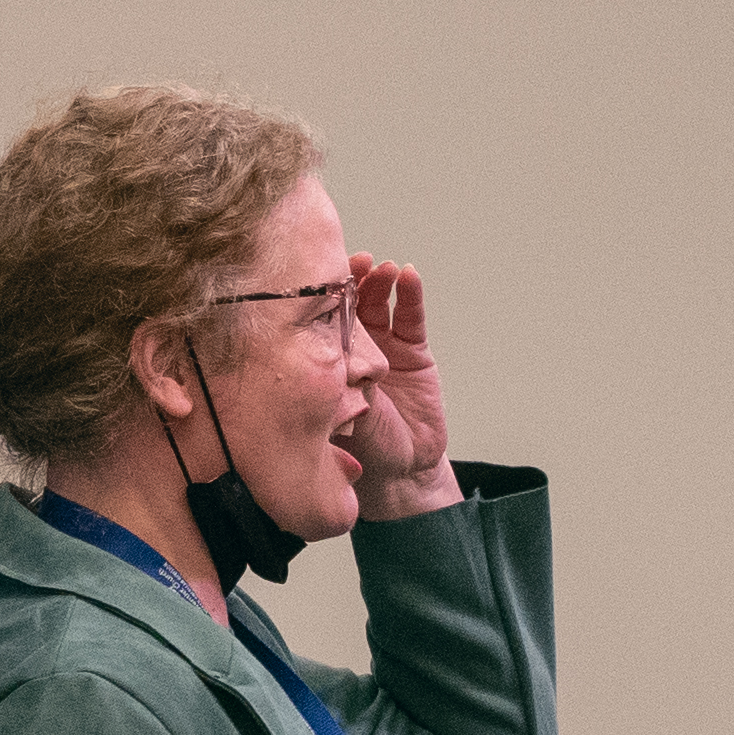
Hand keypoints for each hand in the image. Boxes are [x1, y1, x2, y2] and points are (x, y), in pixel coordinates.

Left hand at [340, 254, 458, 520]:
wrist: (402, 472)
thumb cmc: (360, 449)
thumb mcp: (337, 415)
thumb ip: (334, 386)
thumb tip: (322, 357)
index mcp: (326, 359)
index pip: (321, 317)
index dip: (322, 296)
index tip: (319, 276)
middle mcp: (352, 346)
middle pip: (349, 301)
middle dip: (350, 278)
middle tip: (351, 262)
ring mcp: (383, 345)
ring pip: (378, 302)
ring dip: (379, 281)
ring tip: (381, 268)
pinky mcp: (413, 350)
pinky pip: (410, 316)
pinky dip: (410, 295)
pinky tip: (408, 275)